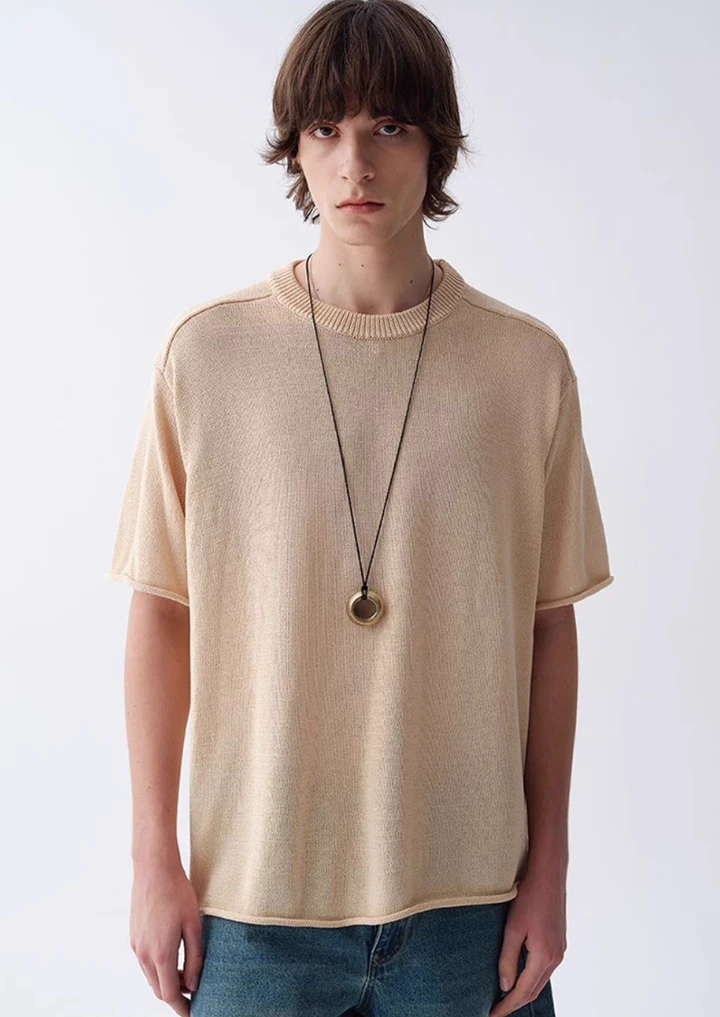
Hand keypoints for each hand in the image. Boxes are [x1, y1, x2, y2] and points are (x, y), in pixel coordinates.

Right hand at [130, 859, 203, 1015]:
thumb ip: (195, 957)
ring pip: (150, 977)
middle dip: (175, 996)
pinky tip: (172, 957)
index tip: (193, 1013)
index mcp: (161, 954)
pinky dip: (158, 968)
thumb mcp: (194, 924)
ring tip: (186, 975)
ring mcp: (136, 946)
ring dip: (166, 981)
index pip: (170, 994)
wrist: (153, 868)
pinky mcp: (133, 937)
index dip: (182, 1008)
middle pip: (158, 989)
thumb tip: (194, 984)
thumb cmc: (177, 892)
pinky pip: (145, 963)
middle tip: (194, 993)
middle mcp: (144, 954)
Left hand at [488, 869, 566, 1015]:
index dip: (507, 1006)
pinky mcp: (558, 943)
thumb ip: (508, 959)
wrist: (548, 875)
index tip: (493, 1014)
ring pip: (540, 980)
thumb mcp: (513, 928)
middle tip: (497, 1010)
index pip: (523, 991)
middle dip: (515, 1003)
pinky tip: (520, 976)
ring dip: (524, 991)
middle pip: (534, 990)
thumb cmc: (529, 897)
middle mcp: (555, 957)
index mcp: (544, 956)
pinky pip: (545, 968)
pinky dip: (532, 977)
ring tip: (505, 998)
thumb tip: (504, 986)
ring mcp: (559, 950)